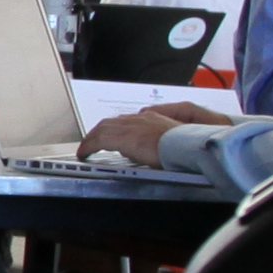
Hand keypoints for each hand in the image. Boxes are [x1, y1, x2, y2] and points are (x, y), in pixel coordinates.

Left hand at [81, 103, 229, 166]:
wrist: (188, 144)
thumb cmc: (184, 145)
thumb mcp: (167, 140)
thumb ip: (152, 141)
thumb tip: (139, 150)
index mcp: (149, 118)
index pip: (124, 120)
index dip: (111, 128)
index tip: (104, 135)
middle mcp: (139, 119)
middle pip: (109, 122)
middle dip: (96, 132)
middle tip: (88, 142)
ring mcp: (132, 127)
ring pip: (102, 129)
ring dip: (90, 139)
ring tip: (84, 149)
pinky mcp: (127, 138)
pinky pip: (101, 140)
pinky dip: (89, 146)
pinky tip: (84, 154)